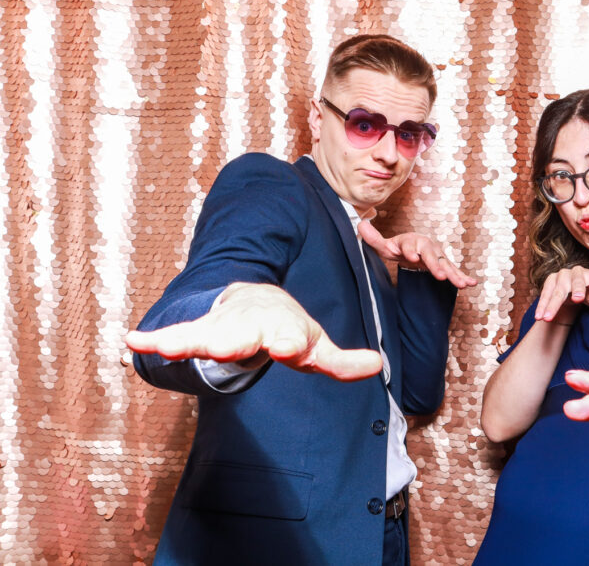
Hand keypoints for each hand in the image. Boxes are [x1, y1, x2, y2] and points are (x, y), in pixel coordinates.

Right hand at [125, 282, 382, 381]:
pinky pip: (174, 335)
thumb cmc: (285, 328)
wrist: (250, 300)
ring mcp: (222, 328)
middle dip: (238, 341)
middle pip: (244, 335)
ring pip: (205, 335)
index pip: (290, 336)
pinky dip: (154, 338)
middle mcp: (251, 325)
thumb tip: (378, 366)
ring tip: (169, 347)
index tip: (292, 346)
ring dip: (187, 340)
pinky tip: (131, 341)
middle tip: (224, 347)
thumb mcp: (315, 345)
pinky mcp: (197, 334)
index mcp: (283, 327)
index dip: (292, 340)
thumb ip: (341, 361)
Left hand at [358, 220, 476, 288]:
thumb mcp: (383, 244)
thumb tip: (359, 225)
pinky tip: (472, 283)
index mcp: (411, 241)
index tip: (411, 257)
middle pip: (432, 256)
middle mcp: (427, 247)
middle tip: (440, 276)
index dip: (411, 251)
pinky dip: (463, 276)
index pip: (410, 246)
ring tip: (462, 284)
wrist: (413, 248)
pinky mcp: (444, 265)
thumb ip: (373, 238)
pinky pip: (454, 271)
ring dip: (454, 274)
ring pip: (446, 265)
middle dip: (436, 265)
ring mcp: (437, 256)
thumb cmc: (398, 248)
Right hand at [534, 266, 588, 322]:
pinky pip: (545, 294)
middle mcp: (577, 273)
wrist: (572, 293)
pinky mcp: (550, 280)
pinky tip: (539, 317)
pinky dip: (542, 306)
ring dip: (552, 304)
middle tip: (578, 299)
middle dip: (577, 289)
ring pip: (558, 291)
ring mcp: (562, 275)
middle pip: (577, 281)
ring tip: (547, 318)